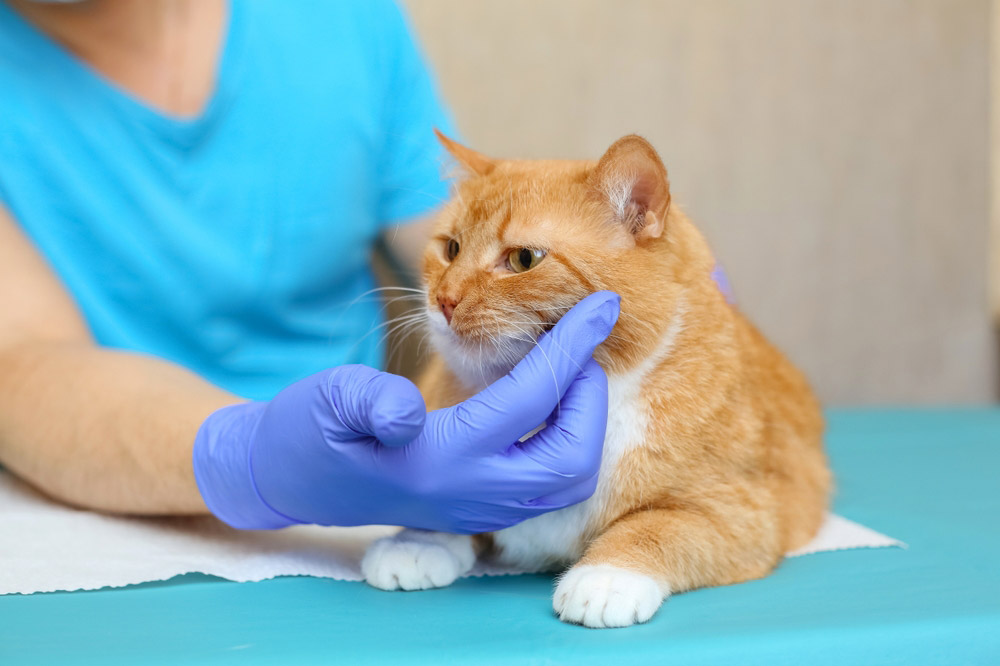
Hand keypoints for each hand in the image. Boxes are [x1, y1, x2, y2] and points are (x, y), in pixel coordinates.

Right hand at [193, 291, 619, 531]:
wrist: (288, 480)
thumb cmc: (306, 432)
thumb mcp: (325, 401)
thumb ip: (366, 401)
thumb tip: (407, 410)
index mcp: (440, 459)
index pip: (530, 401)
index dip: (570, 348)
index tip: (603, 306)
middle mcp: (470, 493)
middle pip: (571, 458)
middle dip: (590, 397)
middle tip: (582, 347)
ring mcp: (478, 507)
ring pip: (565, 478)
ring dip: (583, 422)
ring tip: (568, 369)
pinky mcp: (477, 508)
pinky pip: (544, 482)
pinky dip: (564, 438)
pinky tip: (547, 398)